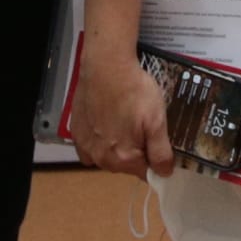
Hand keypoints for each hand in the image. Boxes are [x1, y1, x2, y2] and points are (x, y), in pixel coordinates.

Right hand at [72, 51, 175, 177]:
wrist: (106, 67)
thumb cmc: (133, 91)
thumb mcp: (157, 121)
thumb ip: (161, 152)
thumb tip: (164, 173)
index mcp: (123, 159)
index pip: (145, 173)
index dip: (155, 161)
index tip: (157, 144)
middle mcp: (101, 158)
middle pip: (125, 166)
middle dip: (137, 152)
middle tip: (142, 126)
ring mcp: (86, 146)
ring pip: (107, 157)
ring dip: (117, 147)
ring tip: (124, 121)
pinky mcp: (76, 133)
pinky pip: (90, 148)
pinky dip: (99, 141)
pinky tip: (106, 123)